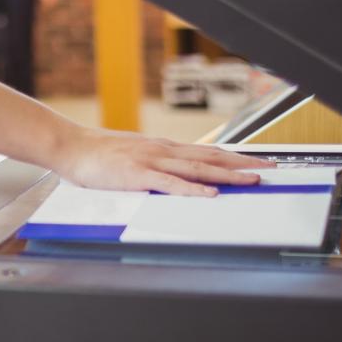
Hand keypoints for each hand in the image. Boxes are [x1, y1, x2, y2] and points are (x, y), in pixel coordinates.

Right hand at [55, 126, 271, 195]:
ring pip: (198, 168)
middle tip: (271, 169)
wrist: (70, 146)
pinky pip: (171, 184)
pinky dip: (193, 190)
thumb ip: (157, 165)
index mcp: (164, 148)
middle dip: (244, 164)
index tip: (259, 161)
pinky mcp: (138, 174)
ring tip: (253, 180)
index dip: (236, 157)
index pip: (207, 151)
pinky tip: (210, 195)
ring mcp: (152, 161)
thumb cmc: (98, 155)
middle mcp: (164, 150)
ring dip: (228, 175)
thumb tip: (178, 176)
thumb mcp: (134, 156)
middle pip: (212, 157)